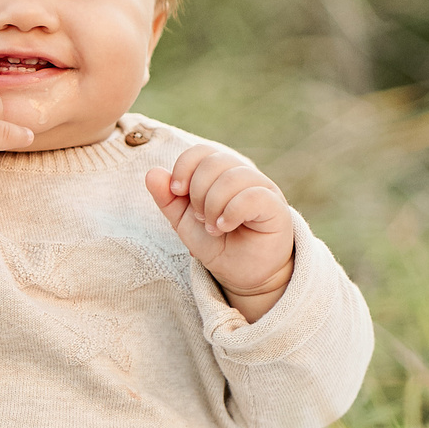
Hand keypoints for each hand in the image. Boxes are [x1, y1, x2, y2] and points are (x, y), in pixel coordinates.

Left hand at [145, 144, 294, 321]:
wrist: (243, 275)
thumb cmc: (218, 244)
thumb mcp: (184, 222)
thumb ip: (167, 198)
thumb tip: (152, 173)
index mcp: (222, 173)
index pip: (202, 152)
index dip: (184, 167)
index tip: (177, 192)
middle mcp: (244, 175)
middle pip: (214, 162)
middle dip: (198, 192)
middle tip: (200, 218)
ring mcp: (263, 188)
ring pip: (233, 177)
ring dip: (213, 205)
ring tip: (213, 228)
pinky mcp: (276, 207)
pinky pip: (253, 195)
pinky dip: (231, 211)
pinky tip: (224, 226)